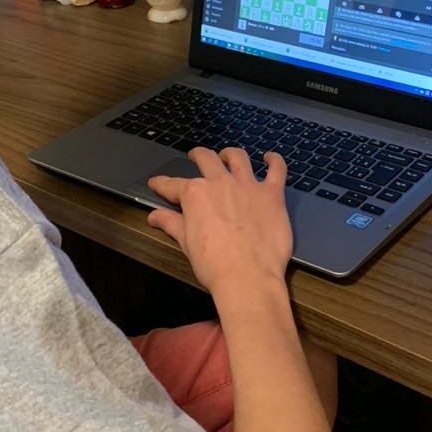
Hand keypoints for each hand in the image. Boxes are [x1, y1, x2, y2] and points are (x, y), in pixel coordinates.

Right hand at [147, 147, 292, 294]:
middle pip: (206, 159)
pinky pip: (276, 169)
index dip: (162, 184)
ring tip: (227, 155)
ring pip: (238, 157)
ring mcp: (248, 186)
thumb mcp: (186, 243)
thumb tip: (154, 216)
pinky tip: (270, 158)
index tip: (156, 183)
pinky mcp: (272, 194)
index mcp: (195, 194)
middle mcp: (220, 183)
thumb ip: (171, 223)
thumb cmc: (214, 264)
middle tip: (194, 156)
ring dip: (230, 154)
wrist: (248, 277)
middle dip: (197, 155)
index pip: (173, 185)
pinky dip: (274, 160)